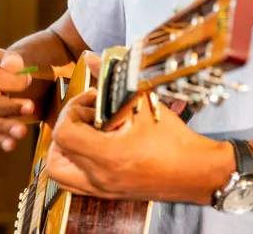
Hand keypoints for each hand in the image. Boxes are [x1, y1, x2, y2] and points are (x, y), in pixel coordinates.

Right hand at [0, 49, 49, 151]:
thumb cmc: (5, 66)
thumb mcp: (9, 57)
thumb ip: (12, 61)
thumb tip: (13, 67)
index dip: (11, 81)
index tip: (29, 81)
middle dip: (6, 107)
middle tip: (30, 107)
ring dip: (4, 126)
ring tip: (22, 131)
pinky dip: (0, 139)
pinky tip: (11, 145)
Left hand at [44, 86, 228, 203]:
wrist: (197, 172)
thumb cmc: (175, 140)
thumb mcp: (143, 104)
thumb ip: (113, 82)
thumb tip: (92, 58)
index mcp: (107, 156)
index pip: (63, 134)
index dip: (73, 111)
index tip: (93, 102)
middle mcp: (99, 177)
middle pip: (55, 156)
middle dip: (65, 131)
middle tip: (87, 118)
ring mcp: (102, 189)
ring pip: (61, 174)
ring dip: (65, 151)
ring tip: (87, 134)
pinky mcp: (109, 194)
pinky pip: (75, 184)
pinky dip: (76, 165)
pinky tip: (95, 148)